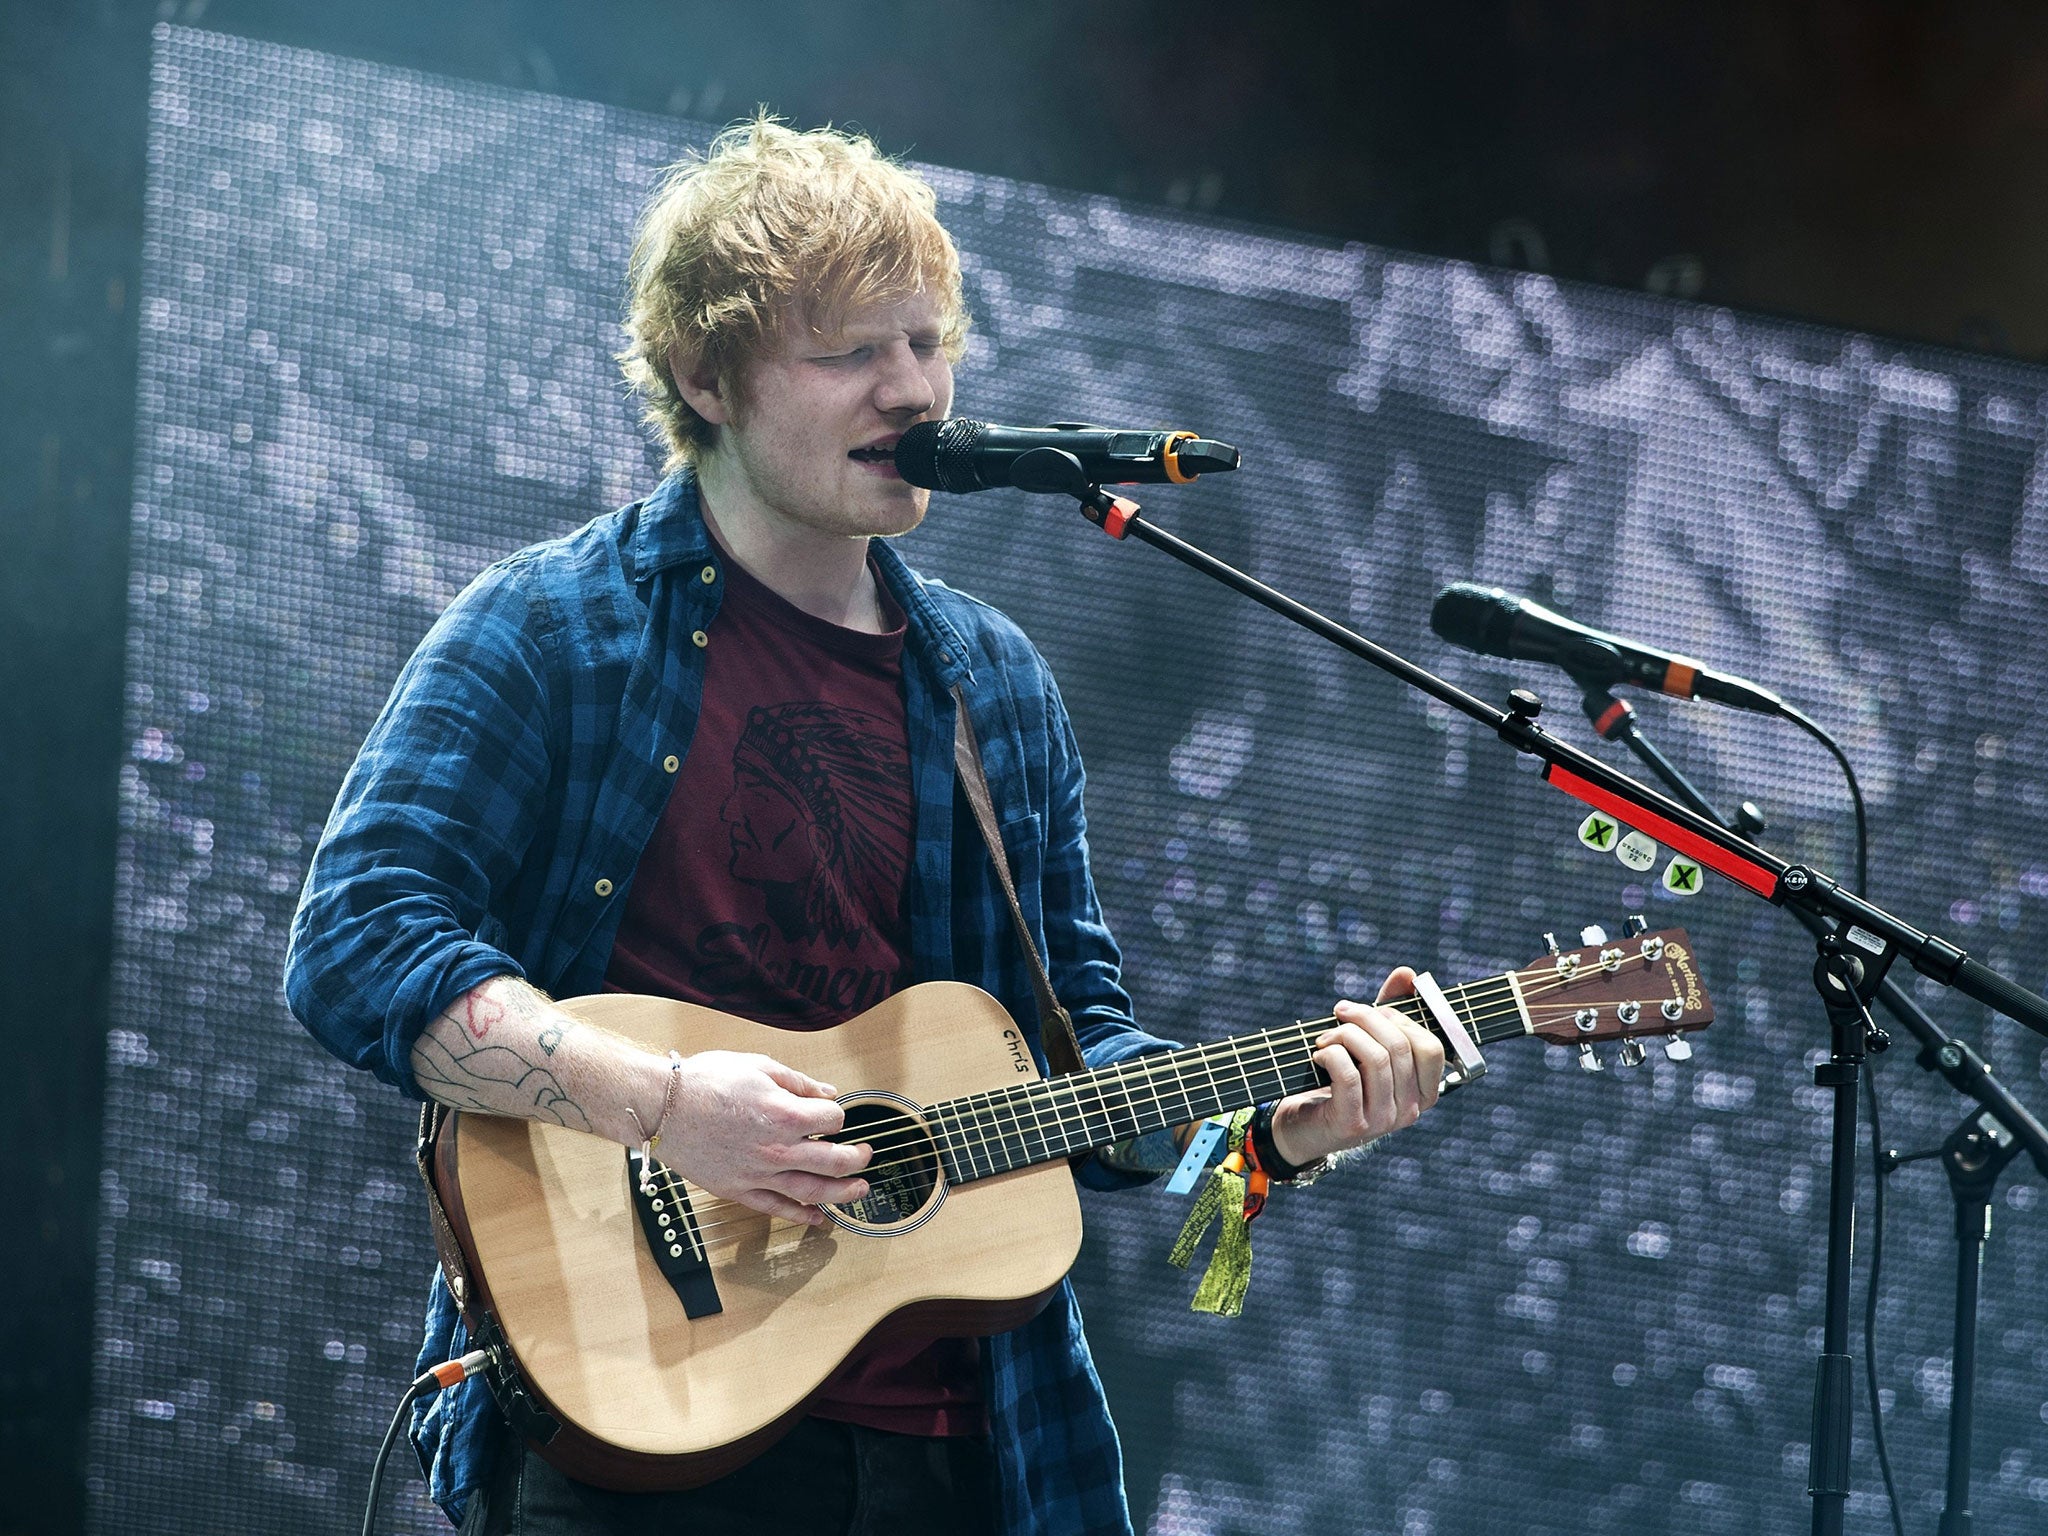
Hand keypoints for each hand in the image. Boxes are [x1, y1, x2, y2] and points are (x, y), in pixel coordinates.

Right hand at [657, 1051, 871, 1226]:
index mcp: (784, 1114)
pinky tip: (819, 1218)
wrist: (662, 1107)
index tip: (832, 1113)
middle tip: (866, 1155)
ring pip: (812, 1191)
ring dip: (842, 1193)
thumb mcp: (757, 1067)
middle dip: (857, 1159)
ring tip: (859, 1190)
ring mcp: (758, 1174)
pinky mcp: (739, 1190)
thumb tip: (827, 1093)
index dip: (837, 1114)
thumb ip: (798, 1082)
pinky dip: (802, 1216)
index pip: (832, 1120)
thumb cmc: (705, 1082)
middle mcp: (776, 1149)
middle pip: (834, 1161)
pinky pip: (777, 1209)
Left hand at [1268, 967, 1443, 1167]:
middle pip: (1400, 1046)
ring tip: (1325, 1036)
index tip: (1373, 1010)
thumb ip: (1391, 1010)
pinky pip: (1348, 1076)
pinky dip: (1330, 1054)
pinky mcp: (1353, 1125)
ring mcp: (1384, 1121)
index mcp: (1423, 1092)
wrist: (1303, 1127)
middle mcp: (1410, 1110)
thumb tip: (1408, 974)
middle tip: (1341, 1012)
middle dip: (1366, 1017)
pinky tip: (1318, 1055)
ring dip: (1344, 1034)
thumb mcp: (1367, 1044)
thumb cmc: (1340, 1081)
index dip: (1401, 1019)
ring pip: (1376, 1058)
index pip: (1431, 1047)